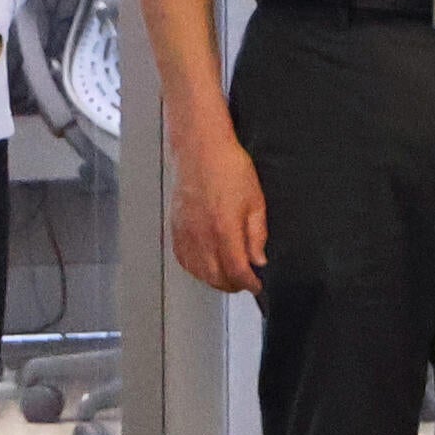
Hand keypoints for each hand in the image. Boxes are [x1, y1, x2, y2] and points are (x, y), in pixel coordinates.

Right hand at [171, 127, 268, 295]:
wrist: (201, 149)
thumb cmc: (228, 167)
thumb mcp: (255, 201)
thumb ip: (257, 235)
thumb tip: (259, 259)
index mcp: (225, 230)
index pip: (237, 271)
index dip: (249, 283)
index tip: (256, 285)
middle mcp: (202, 236)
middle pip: (215, 278)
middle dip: (233, 285)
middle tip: (244, 282)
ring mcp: (186, 233)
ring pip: (198, 272)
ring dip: (214, 280)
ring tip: (227, 277)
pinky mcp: (175, 227)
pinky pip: (183, 259)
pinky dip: (195, 269)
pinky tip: (205, 266)